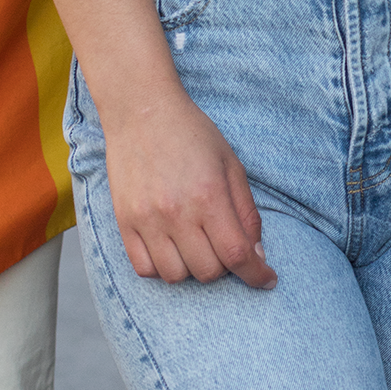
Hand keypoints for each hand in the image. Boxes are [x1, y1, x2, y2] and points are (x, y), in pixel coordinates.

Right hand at [102, 82, 276, 288]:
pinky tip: (171, 250)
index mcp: (209, 196)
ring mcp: (147, 219)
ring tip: (196, 247)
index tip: (265, 279)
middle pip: (208, 271)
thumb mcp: (231, 165)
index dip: (257, 275)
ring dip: (193, 269)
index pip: (237, 255)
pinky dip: (162, 269)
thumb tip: (256, 255)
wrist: (141, 110)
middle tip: (224, 247)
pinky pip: (144, 268)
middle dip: (225, 267)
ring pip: (176, 276)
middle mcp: (177, 213)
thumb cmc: (191, 133)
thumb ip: (247, 212)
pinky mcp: (124, 222)